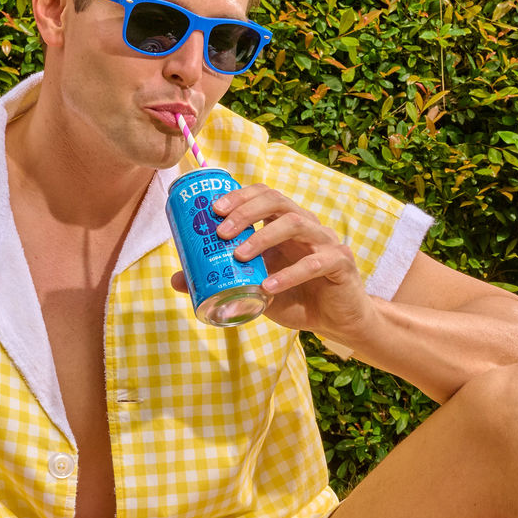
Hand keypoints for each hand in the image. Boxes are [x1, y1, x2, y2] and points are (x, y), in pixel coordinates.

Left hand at [171, 183, 376, 340]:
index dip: (239, 196)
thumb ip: (222, 280)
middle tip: (221, 231)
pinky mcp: (340, 263)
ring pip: (297, 223)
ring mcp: (325, 241)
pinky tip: (269, 286)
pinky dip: (290, 273)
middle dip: (246, 211)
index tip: (213, 209)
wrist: (335, 321)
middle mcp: (306, 225)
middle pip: (277, 200)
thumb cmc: (294, 298)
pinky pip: (316, 262)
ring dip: (264, 236)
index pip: (263, 195)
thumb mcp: (253, 289)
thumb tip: (177, 279)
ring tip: (240, 255)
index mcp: (285, 224)